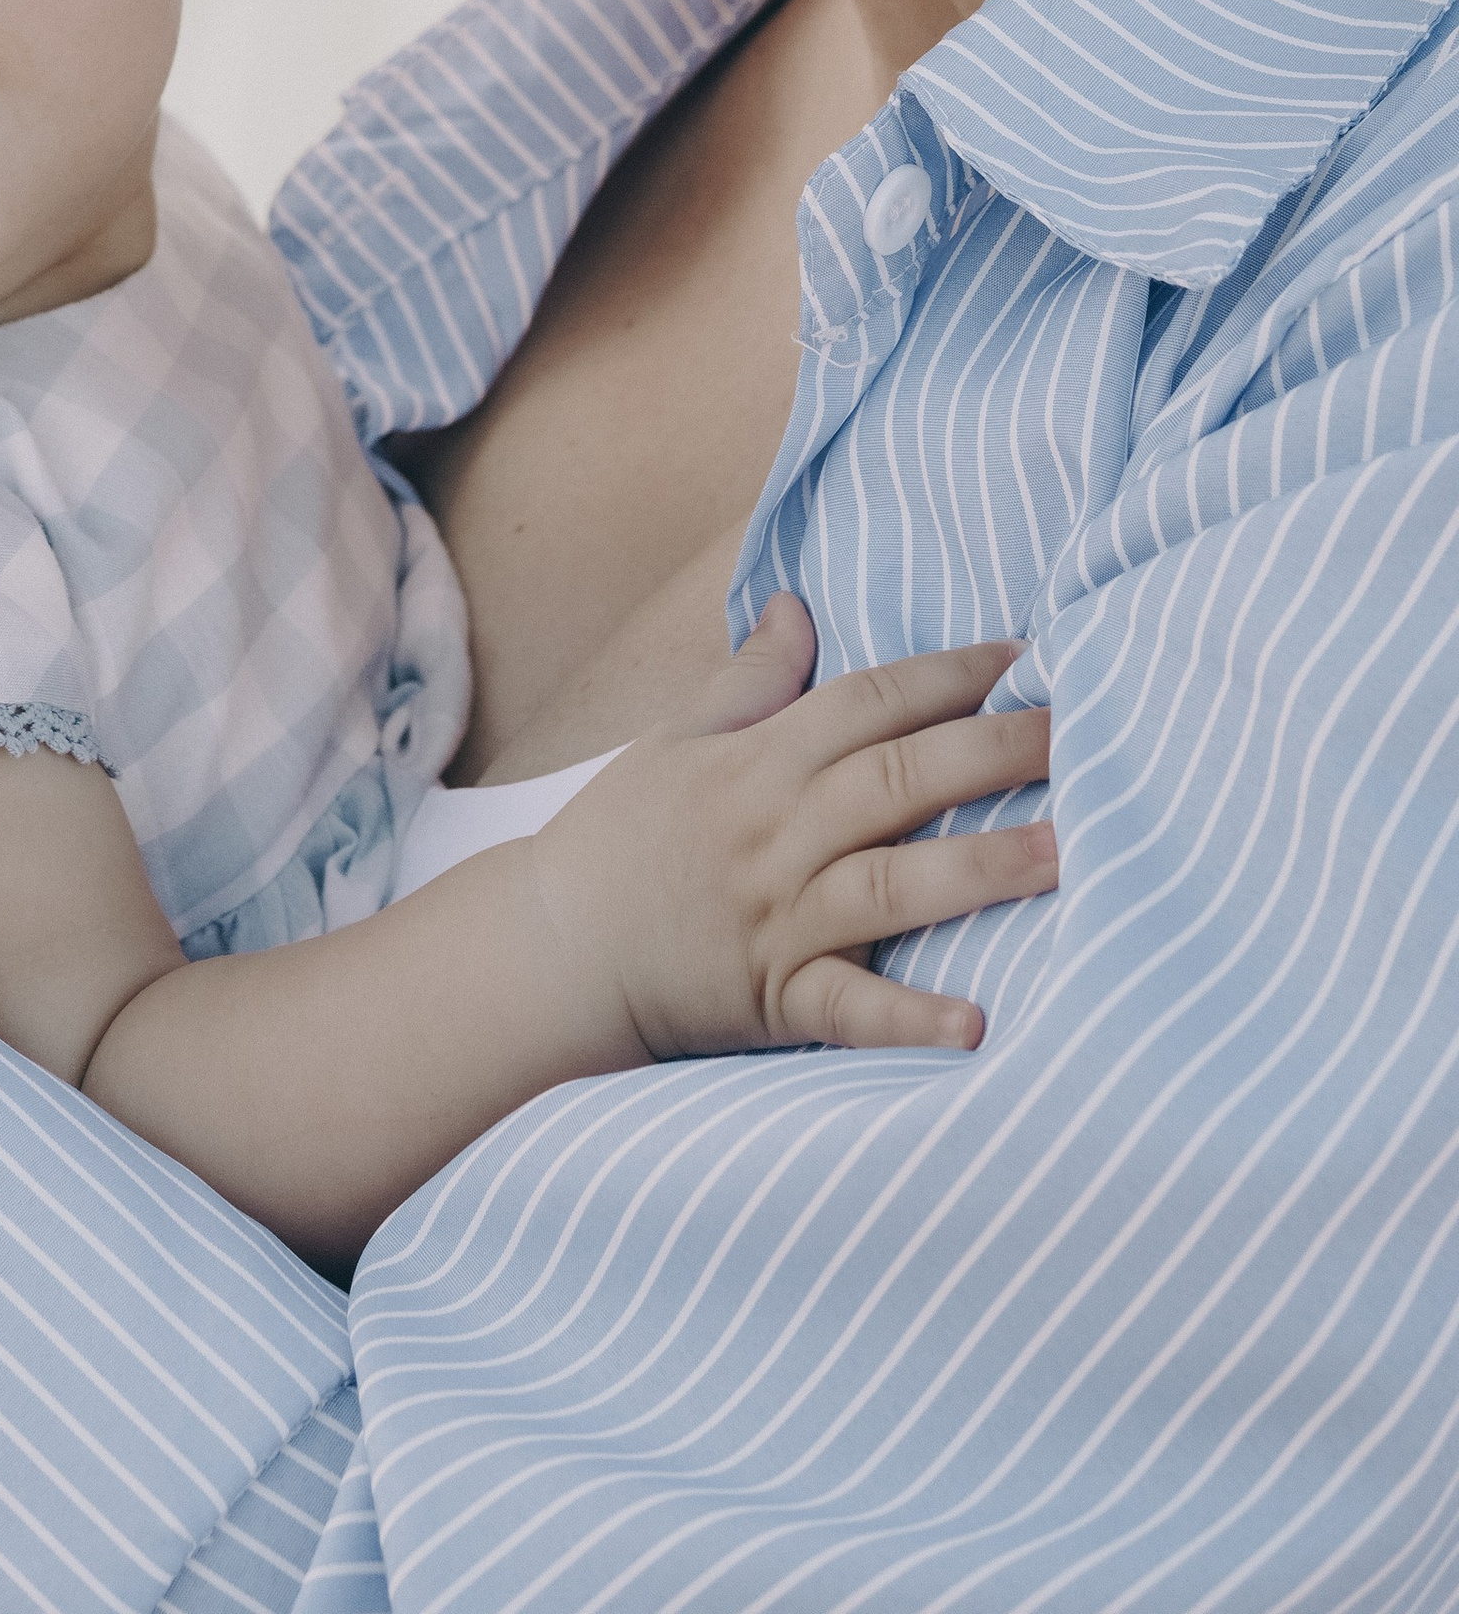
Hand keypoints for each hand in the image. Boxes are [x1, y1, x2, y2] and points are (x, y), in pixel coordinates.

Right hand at [530, 597, 1055, 1059]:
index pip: (865, 703)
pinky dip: (910, 1018)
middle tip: (1080, 732)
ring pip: (892, 882)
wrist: (553, 948)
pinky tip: (976, 1025)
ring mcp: (779, 915)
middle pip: (897, 778)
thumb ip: (746, 681)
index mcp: (756, 762)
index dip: (945, 675)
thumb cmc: (620, 839)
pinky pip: (850, 1008)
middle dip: (993, 750)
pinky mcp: (776, 995)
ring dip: (981, 867)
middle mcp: (775, 831)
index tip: (1024, 656)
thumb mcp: (674, 741)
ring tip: (1068, 852)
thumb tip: (798, 607)